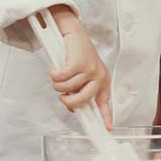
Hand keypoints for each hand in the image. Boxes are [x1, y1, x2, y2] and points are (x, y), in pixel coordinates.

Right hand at [49, 5, 112, 128]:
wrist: (74, 32)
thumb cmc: (77, 53)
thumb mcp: (83, 74)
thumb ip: (79, 90)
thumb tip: (72, 107)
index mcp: (102, 80)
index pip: (104, 102)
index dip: (105, 117)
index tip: (106, 128)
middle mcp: (98, 76)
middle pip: (83, 100)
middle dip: (69, 101)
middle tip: (63, 97)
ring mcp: (89, 70)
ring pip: (68, 89)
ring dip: (58, 85)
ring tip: (58, 76)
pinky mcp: (78, 63)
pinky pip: (61, 78)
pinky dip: (55, 75)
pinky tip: (56, 69)